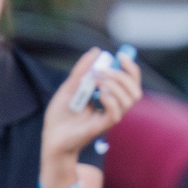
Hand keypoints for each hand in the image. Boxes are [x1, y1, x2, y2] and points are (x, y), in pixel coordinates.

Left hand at [42, 46, 141, 163]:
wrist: (51, 136)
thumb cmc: (60, 114)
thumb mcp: (70, 86)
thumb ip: (82, 70)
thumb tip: (96, 51)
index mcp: (110, 97)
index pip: (131, 82)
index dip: (130, 67)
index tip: (120, 55)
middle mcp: (114, 107)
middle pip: (136, 90)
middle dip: (123, 75)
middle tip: (103, 71)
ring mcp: (109, 117)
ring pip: (130, 100)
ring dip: (116, 85)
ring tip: (97, 83)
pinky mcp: (103, 126)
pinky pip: (116, 112)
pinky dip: (110, 99)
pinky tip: (98, 95)